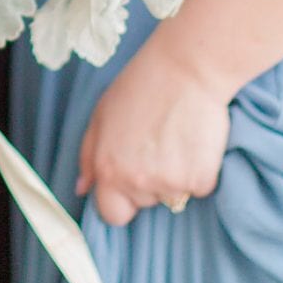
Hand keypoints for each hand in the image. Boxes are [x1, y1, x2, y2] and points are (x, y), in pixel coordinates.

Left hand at [75, 45, 234, 226]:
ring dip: (176, 175)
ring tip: (175, 138)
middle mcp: (136, 181)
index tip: (130, 180)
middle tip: (157, 144)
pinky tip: (193, 140)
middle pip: (145, 203)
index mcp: (108, 170)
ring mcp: (170, 183)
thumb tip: (82, 189)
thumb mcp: (101, 115)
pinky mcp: (200, 178)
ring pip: (173, 195)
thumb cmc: (141, 86)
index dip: (122, 200)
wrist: (185, 68)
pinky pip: (200, 187)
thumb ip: (89, 156)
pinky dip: (200, 169)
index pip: (112, 214)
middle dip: (149, 181)